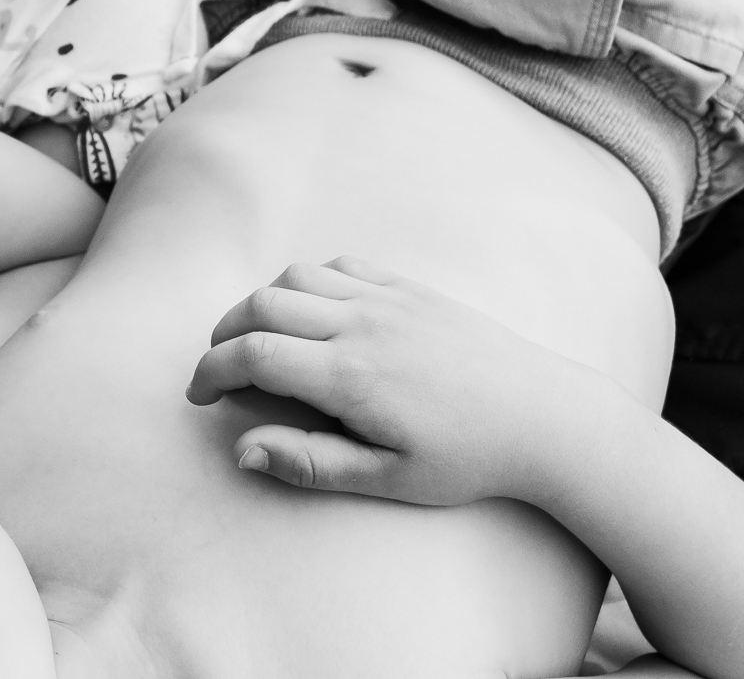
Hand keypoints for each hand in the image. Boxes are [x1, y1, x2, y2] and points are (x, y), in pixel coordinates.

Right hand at [185, 257, 607, 505]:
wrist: (545, 418)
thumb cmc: (469, 458)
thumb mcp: (388, 479)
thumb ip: (310, 462)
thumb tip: (242, 449)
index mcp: (350, 376)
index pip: (253, 355)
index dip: (211, 371)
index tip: (199, 394)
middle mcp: (362, 325)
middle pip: (263, 304)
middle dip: (224, 332)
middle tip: (219, 367)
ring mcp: (388, 299)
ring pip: (297, 277)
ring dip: (262, 301)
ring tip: (258, 337)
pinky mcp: (411, 289)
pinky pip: (342, 265)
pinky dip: (309, 280)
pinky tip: (311, 310)